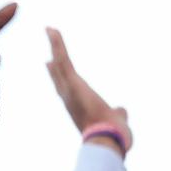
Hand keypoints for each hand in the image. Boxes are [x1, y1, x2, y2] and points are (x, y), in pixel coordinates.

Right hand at [46, 27, 131, 154]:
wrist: (106, 142)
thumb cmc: (112, 136)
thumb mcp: (116, 120)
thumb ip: (118, 113)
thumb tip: (122, 111)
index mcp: (78, 105)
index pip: (64, 86)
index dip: (56, 74)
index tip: (49, 62)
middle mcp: (68, 97)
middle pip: (58, 72)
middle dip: (53, 56)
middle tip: (48, 40)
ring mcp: (68, 89)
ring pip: (60, 62)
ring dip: (55, 44)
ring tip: (50, 28)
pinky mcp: (72, 82)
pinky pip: (63, 60)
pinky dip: (57, 44)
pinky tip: (52, 31)